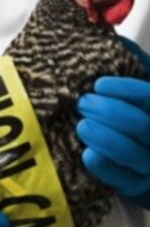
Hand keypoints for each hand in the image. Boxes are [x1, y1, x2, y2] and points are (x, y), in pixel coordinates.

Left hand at [76, 38, 149, 209]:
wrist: (145, 160)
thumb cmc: (137, 115)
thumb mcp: (140, 87)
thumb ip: (134, 65)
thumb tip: (110, 40)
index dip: (129, 91)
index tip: (99, 84)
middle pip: (144, 126)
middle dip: (111, 113)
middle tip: (83, 103)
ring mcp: (149, 165)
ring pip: (133, 154)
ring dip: (106, 138)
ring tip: (83, 125)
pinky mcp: (135, 186)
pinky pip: (121, 180)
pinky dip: (104, 167)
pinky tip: (88, 155)